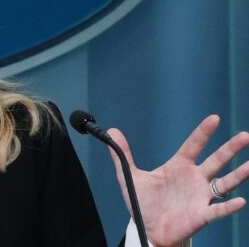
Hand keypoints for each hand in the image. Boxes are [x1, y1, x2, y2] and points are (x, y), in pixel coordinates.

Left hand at [108, 115, 248, 246]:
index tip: (214, 118)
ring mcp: (200, 196)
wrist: (147, 229)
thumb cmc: (143, 202)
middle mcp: (194, 179)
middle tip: (245, 136)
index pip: (193, 145)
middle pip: (216, 161)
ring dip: (238, 175)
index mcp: (178, 166)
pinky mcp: (201, 215)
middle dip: (230, 149)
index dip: (203, 133)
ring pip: (223, 183)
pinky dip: (228, 206)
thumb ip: (122, 156)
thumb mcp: (130, 177)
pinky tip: (240, 201)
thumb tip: (112, 131)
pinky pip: (218, 210)